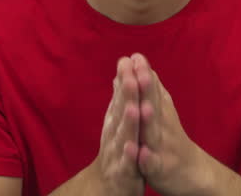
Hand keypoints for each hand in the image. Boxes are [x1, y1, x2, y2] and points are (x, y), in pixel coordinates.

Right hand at [91, 56, 144, 195]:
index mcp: (117, 122)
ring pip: (124, 136)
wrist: (106, 188)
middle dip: (126, 93)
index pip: (121, 97)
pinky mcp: (123, 174)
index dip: (125, 79)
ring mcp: (118, 154)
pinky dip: (130, 156)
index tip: (129, 58)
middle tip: (130, 74)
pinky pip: (128, 165)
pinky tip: (133, 148)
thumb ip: (119, 100)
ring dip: (128, 122)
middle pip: (121, 111)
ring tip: (134, 107)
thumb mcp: (118, 124)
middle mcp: (115, 134)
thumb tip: (120, 74)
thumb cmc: (117, 152)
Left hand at [131, 53, 206, 195]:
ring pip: (154, 132)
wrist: (191, 174)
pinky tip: (141, 153)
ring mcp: (162, 147)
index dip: (144, 74)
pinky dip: (146, 158)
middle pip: (154, 104)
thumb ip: (151, 90)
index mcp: (160, 112)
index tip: (135, 56)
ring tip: (142, 107)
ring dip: (149, 119)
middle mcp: (163, 126)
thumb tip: (142, 65)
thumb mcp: (162, 112)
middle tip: (139, 70)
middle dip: (146, 88)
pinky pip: (152, 163)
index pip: (151, 90)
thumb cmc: (171, 140)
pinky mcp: (160, 169)